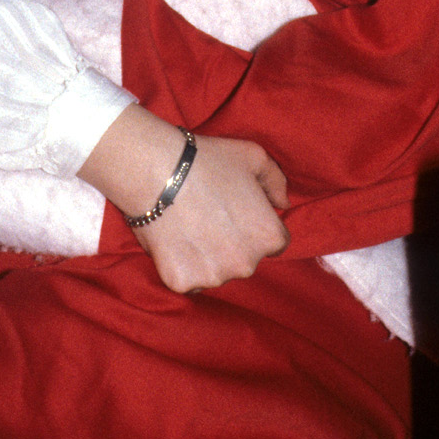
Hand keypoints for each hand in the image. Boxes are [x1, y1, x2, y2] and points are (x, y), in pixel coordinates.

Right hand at [78, 105, 288, 291]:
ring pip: (216, 272)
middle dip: (231, 244)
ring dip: (206, 258)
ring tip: (188, 227)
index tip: (233, 213)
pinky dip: (181, 266)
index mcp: (269, 236)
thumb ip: (276, 181)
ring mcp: (214, 277)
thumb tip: (283, 204)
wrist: (156, 171)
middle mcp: (246, 264)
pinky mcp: (182, 283)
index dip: (253, 227)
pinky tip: (172, 240)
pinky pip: (187, 280)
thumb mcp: (254, 156)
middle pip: (244, 260)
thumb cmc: (207, 160)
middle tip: (208, 217)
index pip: (274, 243)